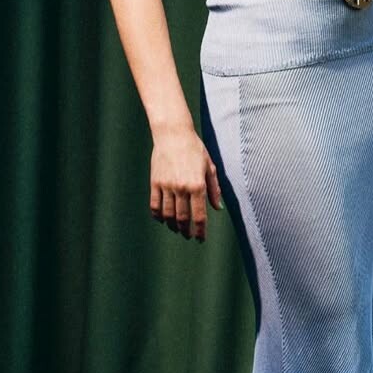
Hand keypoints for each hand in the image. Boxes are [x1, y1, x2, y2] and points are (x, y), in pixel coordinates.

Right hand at [149, 125, 223, 240]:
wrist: (173, 134)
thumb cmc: (195, 149)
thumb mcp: (209, 167)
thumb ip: (214, 189)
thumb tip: (217, 208)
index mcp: (198, 185)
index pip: (199, 216)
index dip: (200, 231)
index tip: (200, 238)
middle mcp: (182, 188)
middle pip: (183, 219)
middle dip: (186, 231)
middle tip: (189, 236)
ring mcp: (167, 186)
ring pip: (168, 215)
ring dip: (173, 225)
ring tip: (177, 229)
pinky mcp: (155, 182)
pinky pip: (155, 205)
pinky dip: (158, 216)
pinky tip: (163, 219)